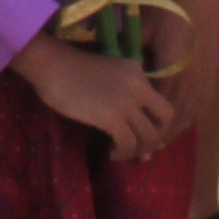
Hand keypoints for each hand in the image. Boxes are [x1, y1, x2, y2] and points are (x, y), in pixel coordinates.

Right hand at [9, 31, 181, 160]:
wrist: (52, 65)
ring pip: (149, 135)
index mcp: (138, 71)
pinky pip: (128, 143)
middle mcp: (139, 85)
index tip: (148, 135)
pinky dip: (123, 152)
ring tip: (123, 153)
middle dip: (158, 137)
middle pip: (166, 117)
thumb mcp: (108, 70)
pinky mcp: (111, 117)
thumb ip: (124, 86)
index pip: (161, 99)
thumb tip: (130, 117)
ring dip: (139, 149)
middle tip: (143, 149)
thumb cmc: (71, 68)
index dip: (160, 122)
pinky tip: (112, 153)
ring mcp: (126, 101)